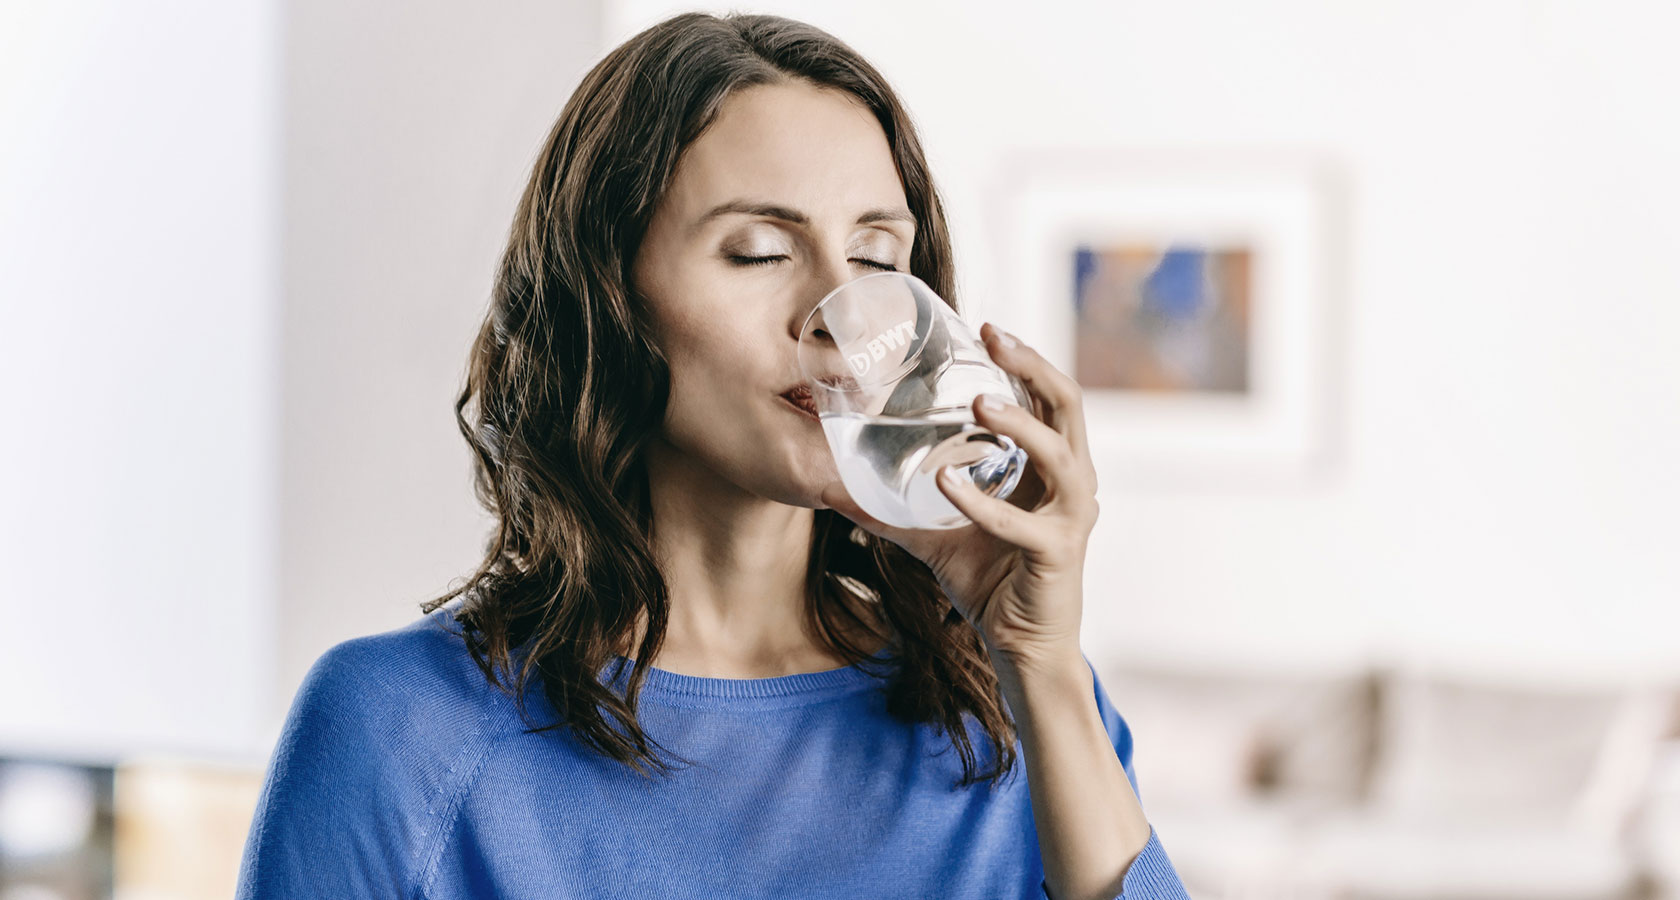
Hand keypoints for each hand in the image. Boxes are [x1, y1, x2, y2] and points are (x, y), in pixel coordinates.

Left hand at [819, 322, 1100, 667]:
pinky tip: (947, 486)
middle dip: (1032, 367)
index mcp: (1050, 469)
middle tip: (993, 338)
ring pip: (1059, 455)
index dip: (1025, 359)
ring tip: (978, 404)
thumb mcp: (933, 537)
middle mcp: (1072, 484)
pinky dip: (983, 504)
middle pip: (1069, 405)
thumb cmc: (990, 584)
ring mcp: (1070, 518)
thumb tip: (827, 490)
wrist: (1021, 648)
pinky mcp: (1057, 554)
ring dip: (1019, 425)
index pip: (1050, 398)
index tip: (987, 327)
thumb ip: (889, 511)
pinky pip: (1021, 524)